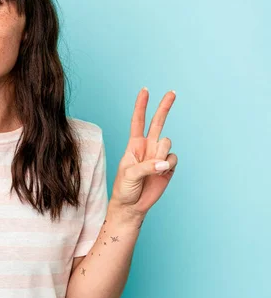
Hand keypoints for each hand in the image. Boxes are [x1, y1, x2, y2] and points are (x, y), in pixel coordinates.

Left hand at [109, 88, 177, 217]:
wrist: (132, 206)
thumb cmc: (124, 189)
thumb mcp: (129, 175)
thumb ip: (146, 166)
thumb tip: (164, 163)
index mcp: (134, 145)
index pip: (138, 121)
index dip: (141, 106)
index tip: (145, 90)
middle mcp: (147, 147)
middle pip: (158, 122)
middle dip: (164, 107)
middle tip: (172, 92)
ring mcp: (159, 156)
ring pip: (167, 142)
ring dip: (161, 154)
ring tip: (152, 169)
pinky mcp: (168, 166)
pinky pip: (173, 159)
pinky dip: (168, 165)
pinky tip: (161, 173)